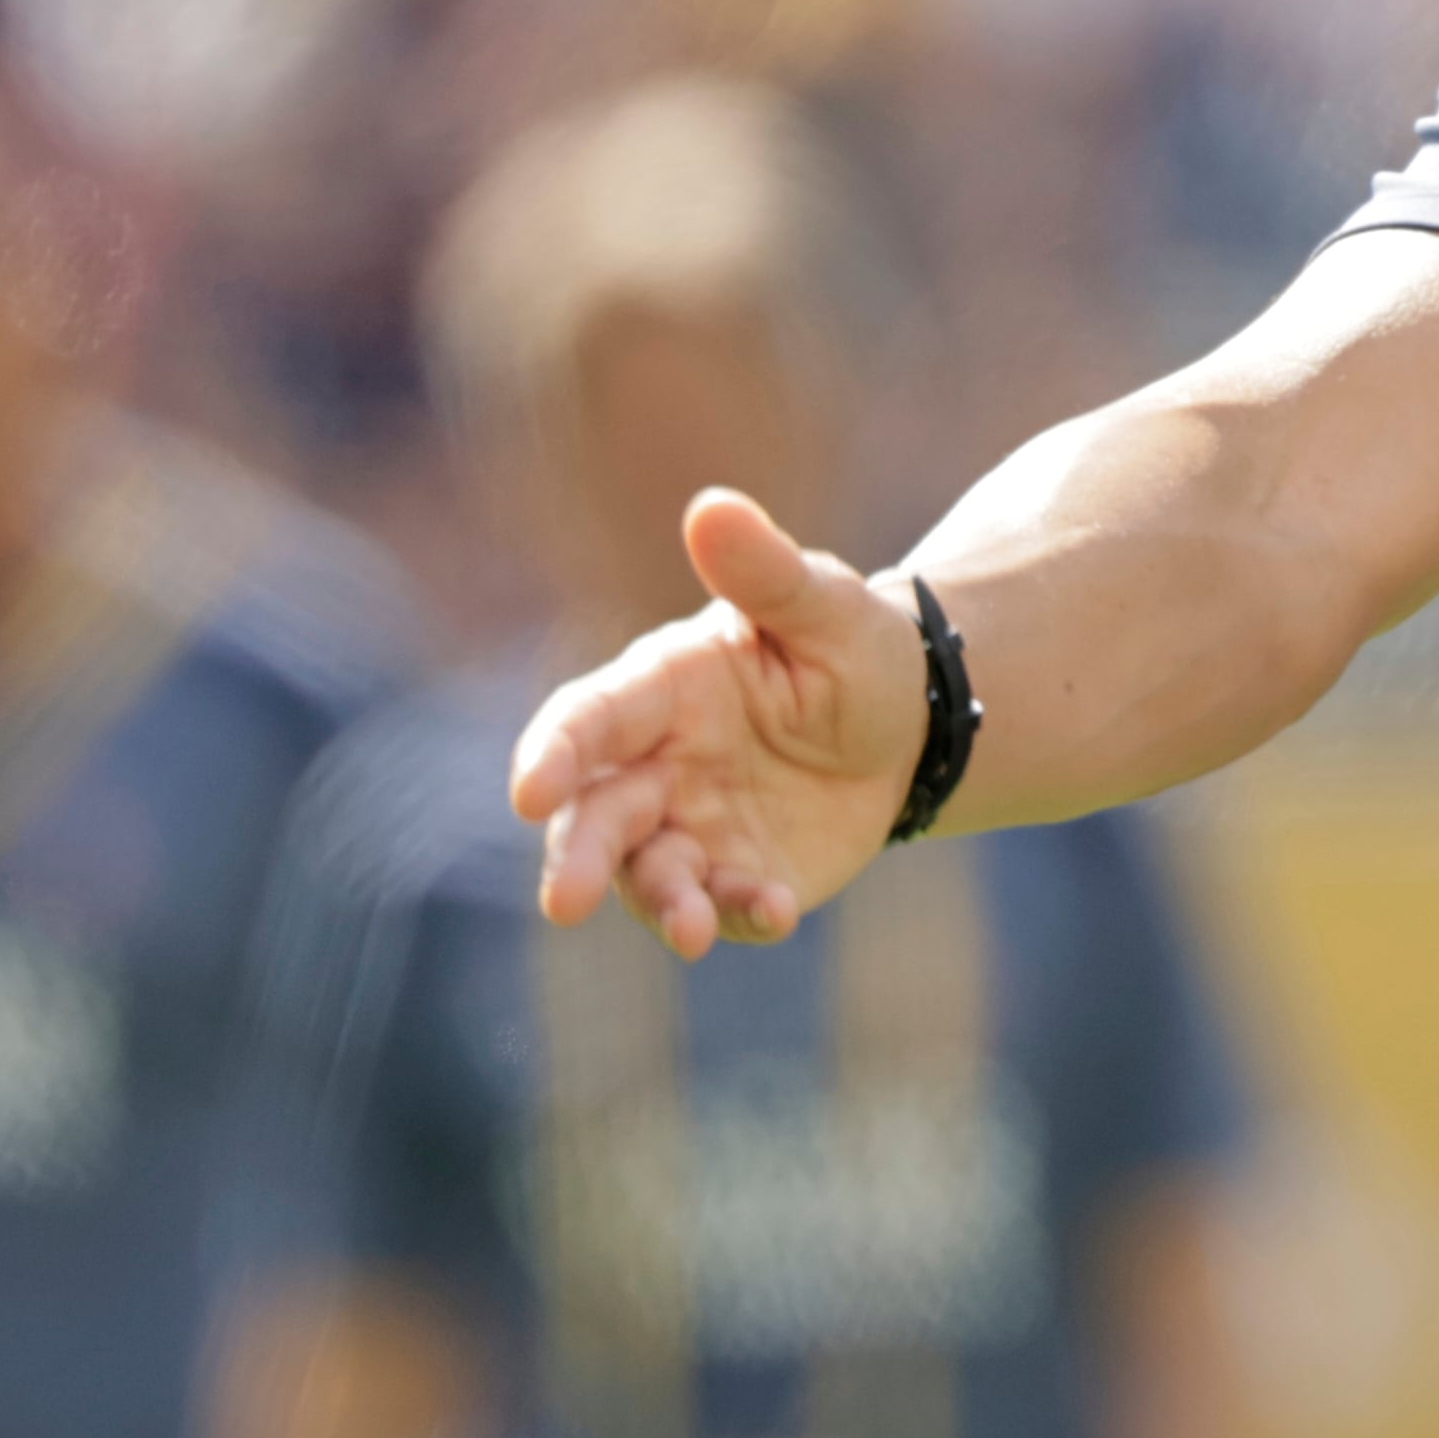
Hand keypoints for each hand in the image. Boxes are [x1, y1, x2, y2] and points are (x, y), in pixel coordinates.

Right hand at [506, 489, 928, 955]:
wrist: (910, 723)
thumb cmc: (849, 646)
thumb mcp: (821, 605)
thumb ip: (764, 571)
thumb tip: (711, 506)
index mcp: (662, 689)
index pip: (589, 720)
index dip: (554, 754)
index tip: (528, 791)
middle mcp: (659, 765)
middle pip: (597, 816)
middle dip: (578, 857)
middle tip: (565, 904)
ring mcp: (693, 828)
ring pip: (650, 875)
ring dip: (664, 905)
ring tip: (693, 931)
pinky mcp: (737, 878)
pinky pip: (726, 906)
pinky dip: (741, 914)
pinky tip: (778, 910)